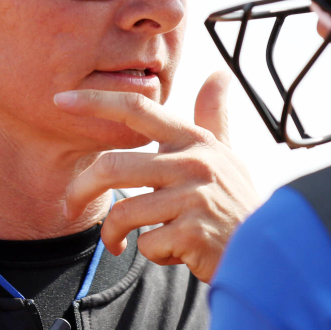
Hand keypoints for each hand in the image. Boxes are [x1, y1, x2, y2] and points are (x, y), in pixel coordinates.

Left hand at [54, 71, 260, 282]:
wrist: (269, 252)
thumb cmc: (236, 204)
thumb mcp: (227, 155)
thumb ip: (214, 117)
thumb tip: (219, 74)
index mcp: (194, 141)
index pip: (138, 108)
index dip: (97, 102)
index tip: (61, 100)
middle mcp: (194, 163)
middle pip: (113, 165)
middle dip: (80, 190)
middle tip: (70, 208)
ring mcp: (194, 198)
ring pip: (123, 213)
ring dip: (113, 235)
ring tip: (122, 244)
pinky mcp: (193, 233)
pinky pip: (147, 244)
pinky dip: (153, 254)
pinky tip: (175, 253)